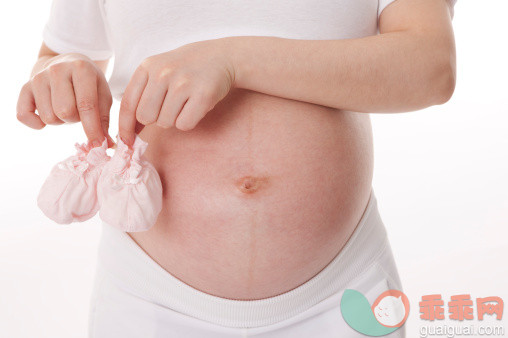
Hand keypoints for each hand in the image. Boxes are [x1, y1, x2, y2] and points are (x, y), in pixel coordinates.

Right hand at [16, 53, 113, 146]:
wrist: (66, 65)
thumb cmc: (89, 85)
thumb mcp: (102, 95)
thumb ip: (104, 119)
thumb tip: (106, 144)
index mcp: (81, 68)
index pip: (86, 105)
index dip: (93, 129)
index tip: (98, 145)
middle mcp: (57, 69)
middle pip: (65, 112)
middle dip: (74, 119)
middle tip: (78, 111)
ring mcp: (38, 77)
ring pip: (49, 117)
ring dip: (60, 120)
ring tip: (65, 107)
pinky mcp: (25, 87)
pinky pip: (24, 115)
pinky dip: (36, 123)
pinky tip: (47, 114)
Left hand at [119, 38, 235, 145]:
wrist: (221, 56)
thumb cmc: (186, 69)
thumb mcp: (158, 72)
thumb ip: (142, 96)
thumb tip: (129, 131)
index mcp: (147, 66)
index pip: (128, 104)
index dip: (125, 126)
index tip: (126, 141)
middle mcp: (163, 73)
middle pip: (145, 117)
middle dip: (156, 119)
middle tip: (170, 107)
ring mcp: (183, 83)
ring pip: (165, 123)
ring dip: (174, 119)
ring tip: (185, 102)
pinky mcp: (203, 95)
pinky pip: (184, 125)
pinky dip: (189, 121)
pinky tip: (195, 106)